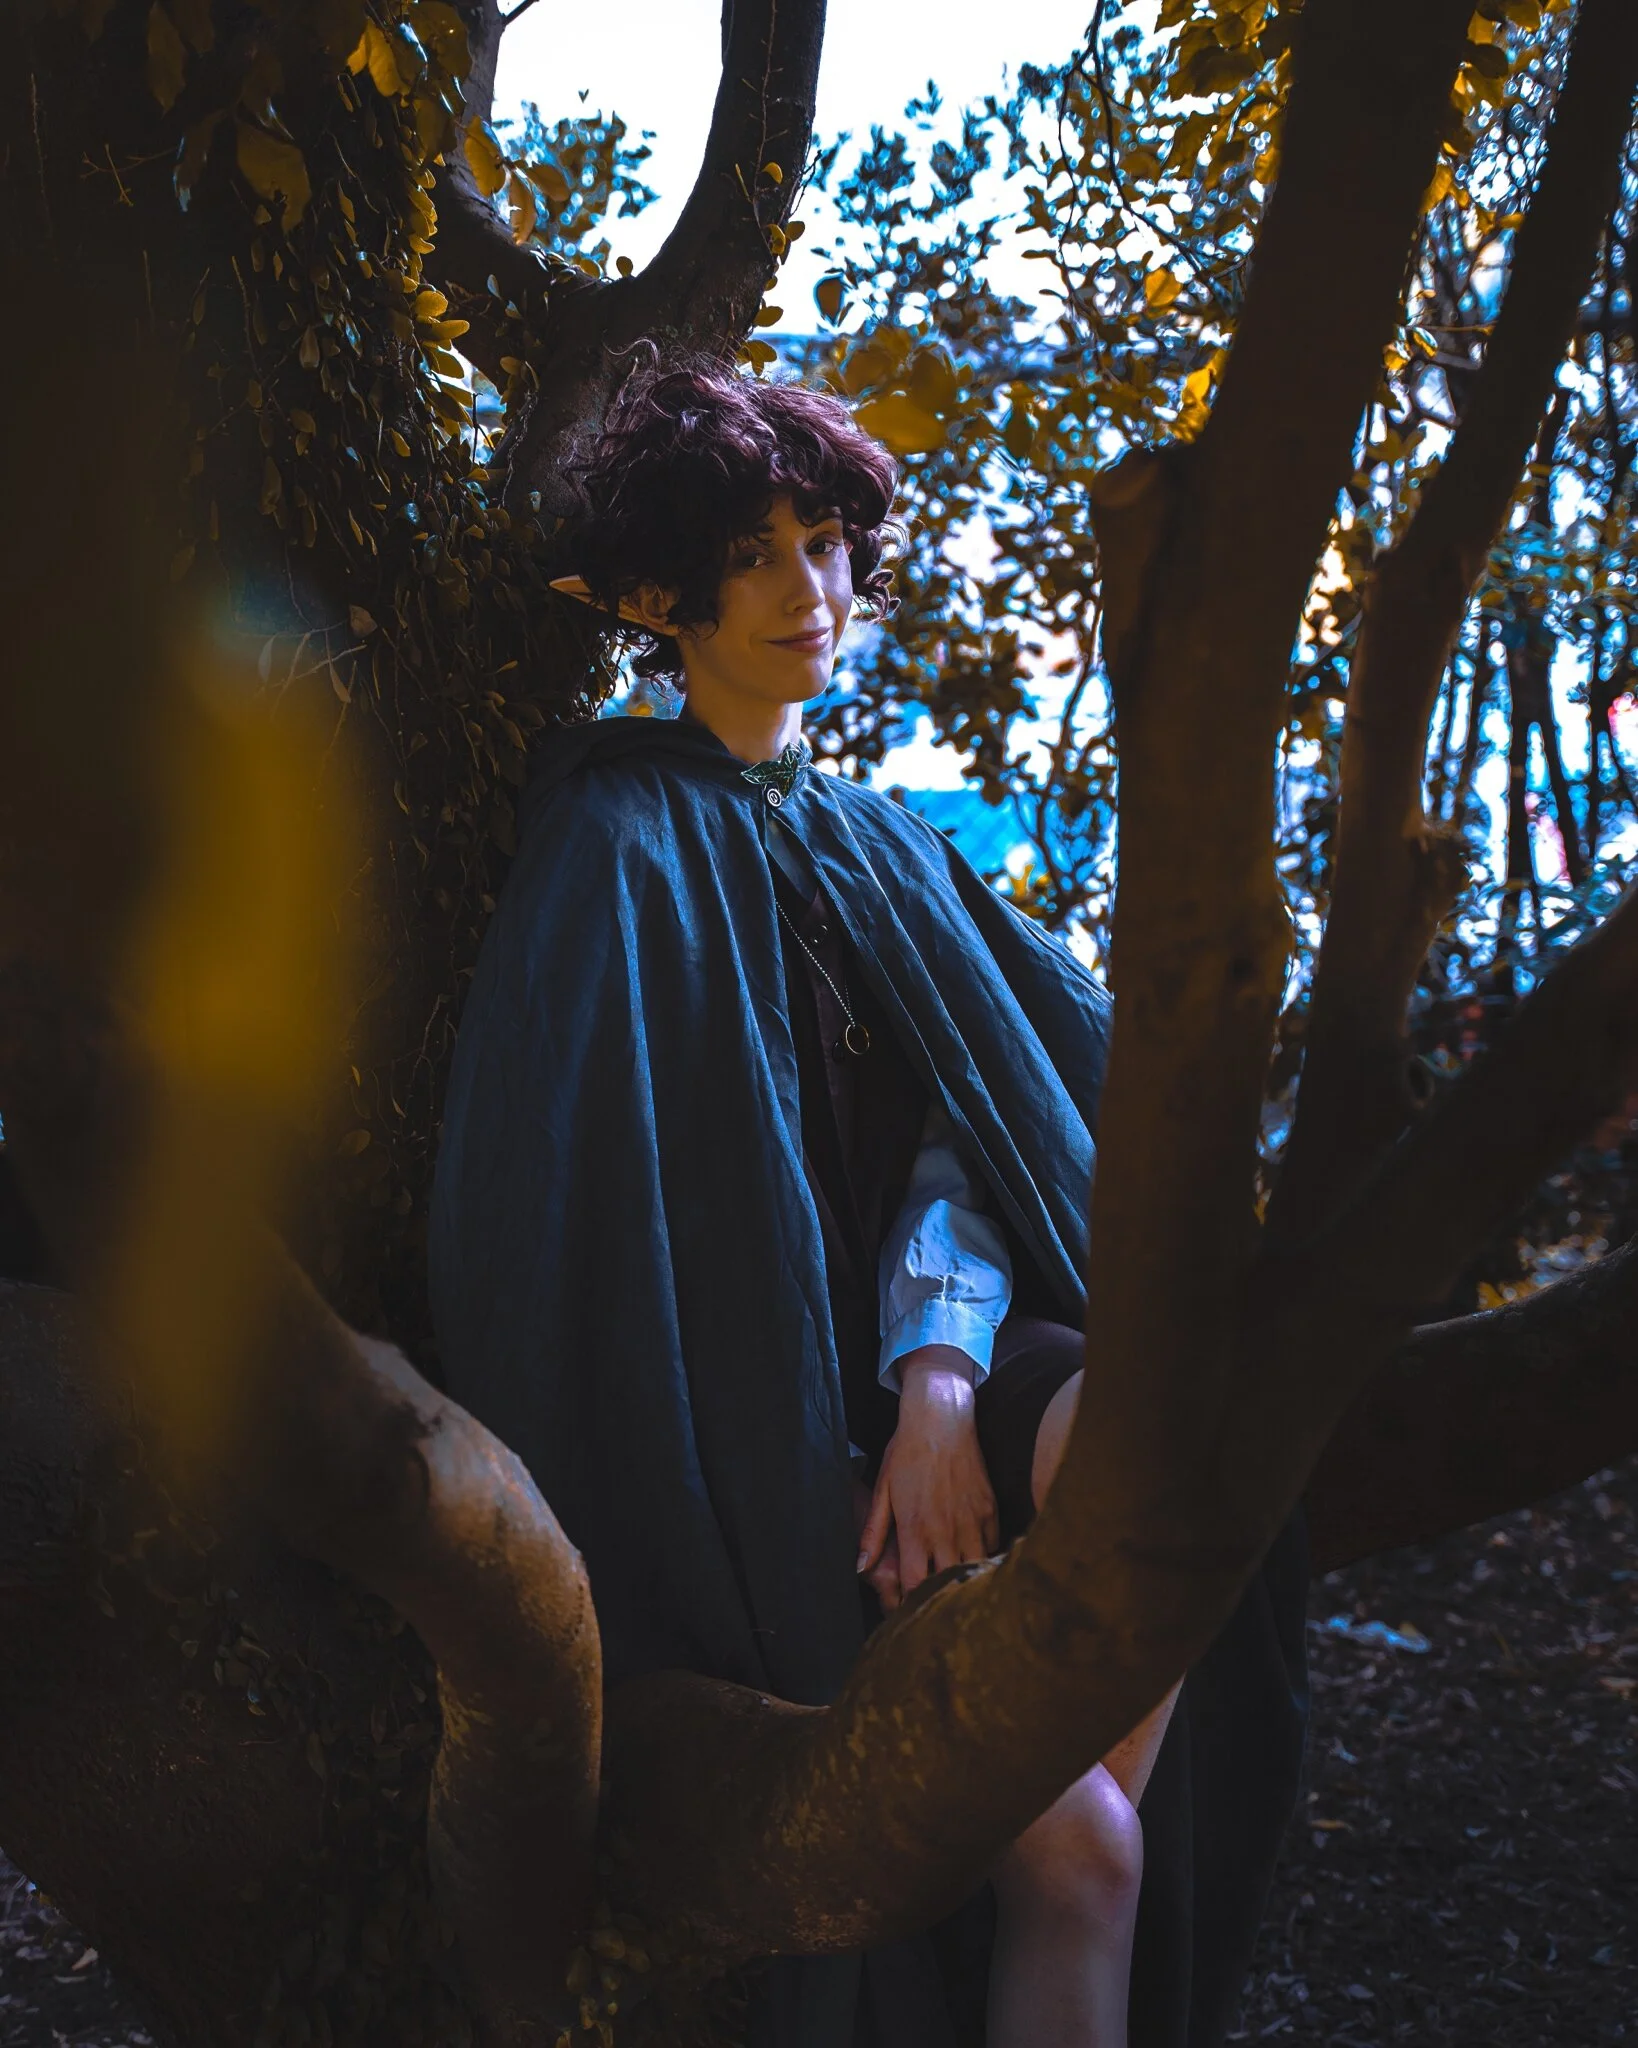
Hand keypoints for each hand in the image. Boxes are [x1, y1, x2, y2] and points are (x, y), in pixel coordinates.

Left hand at [856, 1347, 998, 1610]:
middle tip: (936, 1606)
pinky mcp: (990, 1509)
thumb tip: (859, 1568)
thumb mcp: (883, 1491)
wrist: (942, 1420)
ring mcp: (972, 1520)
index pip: (916, 1584)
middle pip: (949, 1582)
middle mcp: (946, 1530)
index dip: (913, 1603)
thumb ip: (873, 1533)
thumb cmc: (907, 1454)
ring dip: (966, 1580)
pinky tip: (976, 1561)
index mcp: (916, 1529)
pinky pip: (992, 1546)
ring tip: (958, 1589)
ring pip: (975, 1568)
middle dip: (942, 1598)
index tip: (910, 1611)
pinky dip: (985, 1557)